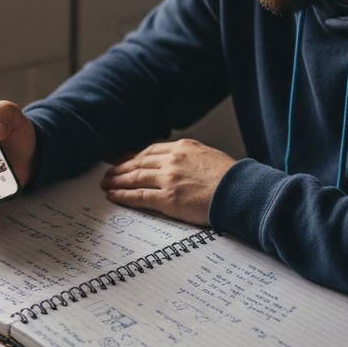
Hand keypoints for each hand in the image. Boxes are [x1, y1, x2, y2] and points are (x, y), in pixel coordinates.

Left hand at [100, 139, 236, 225]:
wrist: (241, 192)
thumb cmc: (231, 178)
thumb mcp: (209, 156)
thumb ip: (190, 157)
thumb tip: (179, 163)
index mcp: (183, 147)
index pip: (151, 151)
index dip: (135, 158)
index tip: (126, 162)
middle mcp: (172, 160)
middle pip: (138, 163)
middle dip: (121, 168)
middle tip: (108, 173)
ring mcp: (169, 179)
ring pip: (135, 178)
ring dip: (117, 181)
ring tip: (106, 184)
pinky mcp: (168, 199)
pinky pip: (139, 197)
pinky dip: (123, 195)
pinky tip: (113, 196)